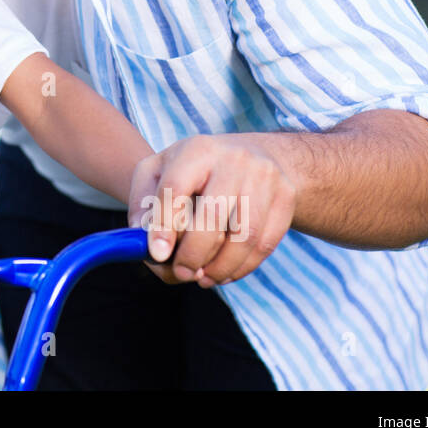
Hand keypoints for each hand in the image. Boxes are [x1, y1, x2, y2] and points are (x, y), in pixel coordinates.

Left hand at [126, 135, 295, 287]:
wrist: (255, 154)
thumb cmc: (197, 168)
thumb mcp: (160, 169)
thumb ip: (143, 201)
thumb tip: (142, 238)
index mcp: (197, 150)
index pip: (175, 188)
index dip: (164, 225)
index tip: (157, 254)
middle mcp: (234, 160)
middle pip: (212, 215)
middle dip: (193, 253)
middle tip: (182, 273)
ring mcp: (265, 178)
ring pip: (244, 235)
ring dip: (220, 266)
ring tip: (202, 278)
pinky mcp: (286, 198)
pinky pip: (265, 244)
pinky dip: (243, 267)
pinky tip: (224, 273)